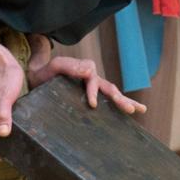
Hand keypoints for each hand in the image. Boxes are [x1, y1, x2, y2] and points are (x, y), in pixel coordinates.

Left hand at [28, 52, 146, 115]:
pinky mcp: (91, 96)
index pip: (93, 80)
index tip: (92, 105)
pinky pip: (107, 100)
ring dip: (126, 101)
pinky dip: (119, 106)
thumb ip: (69, 66)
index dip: (94, 92)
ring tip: (141, 109)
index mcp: (84, 70)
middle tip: (130, 109)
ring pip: (112, 94)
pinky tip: (131, 113)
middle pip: (109, 88)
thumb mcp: (54, 66)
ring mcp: (93, 87)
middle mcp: (92, 78)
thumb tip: (90, 71)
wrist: (38, 76)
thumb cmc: (45, 73)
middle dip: (120, 99)